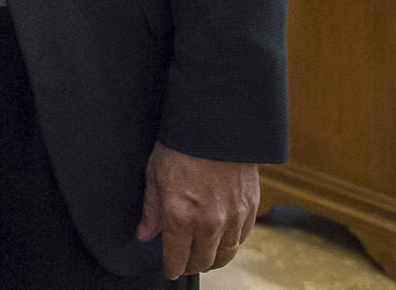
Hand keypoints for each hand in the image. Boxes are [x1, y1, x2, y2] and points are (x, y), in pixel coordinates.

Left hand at [136, 142, 259, 277]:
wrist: (217, 126)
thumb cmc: (181, 145)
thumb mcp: (155, 174)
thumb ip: (151, 210)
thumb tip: (145, 234)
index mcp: (180, 215)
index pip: (176, 258)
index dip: (171, 268)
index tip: (169, 270)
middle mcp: (209, 222)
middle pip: (202, 262)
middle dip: (190, 265)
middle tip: (183, 262)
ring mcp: (233, 217)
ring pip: (224, 255)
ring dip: (212, 258)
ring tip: (202, 255)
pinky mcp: (250, 209)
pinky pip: (241, 239)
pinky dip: (230, 244)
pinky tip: (221, 239)